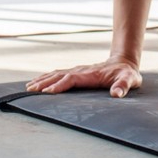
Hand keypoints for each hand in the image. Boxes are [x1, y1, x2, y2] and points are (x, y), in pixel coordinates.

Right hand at [25, 56, 141, 97]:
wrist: (125, 63)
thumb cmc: (126, 73)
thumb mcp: (129, 79)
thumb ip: (123, 85)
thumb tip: (117, 94)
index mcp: (91, 74)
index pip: (71, 79)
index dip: (59, 85)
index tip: (46, 93)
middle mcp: (82, 71)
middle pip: (60, 75)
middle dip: (45, 83)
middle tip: (29, 91)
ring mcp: (78, 71)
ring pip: (57, 74)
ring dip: (43, 80)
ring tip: (28, 87)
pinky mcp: (77, 73)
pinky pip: (59, 74)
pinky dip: (47, 77)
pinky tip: (37, 82)